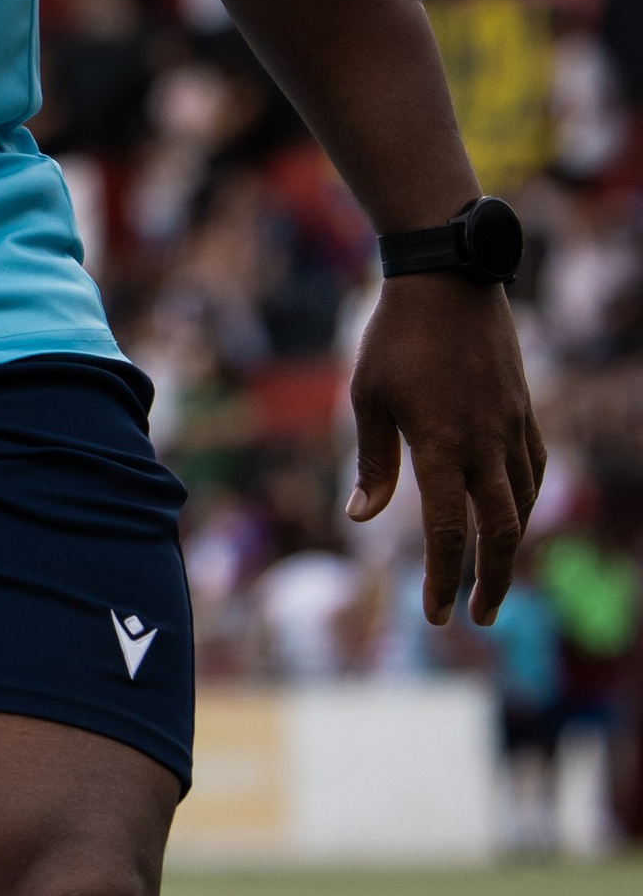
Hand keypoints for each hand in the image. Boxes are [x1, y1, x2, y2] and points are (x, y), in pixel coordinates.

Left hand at [346, 276, 544, 626]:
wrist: (448, 278)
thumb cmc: (395, 337)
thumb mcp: (367, 398)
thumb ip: (372, 462)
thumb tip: (361, 518)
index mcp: (441, 445)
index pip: (446, 531)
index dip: (442, 579)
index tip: (436, 616)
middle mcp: (485, 442)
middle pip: (501, 532)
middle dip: (492, 582)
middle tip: (480, 617)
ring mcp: (511, 426)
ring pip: (524, 503)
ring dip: (512, 547)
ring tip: (493, 576)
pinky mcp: (524, 409)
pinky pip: (534, 468)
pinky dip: (526, 501)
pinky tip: (512, 514)